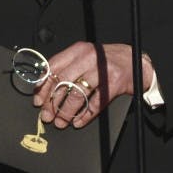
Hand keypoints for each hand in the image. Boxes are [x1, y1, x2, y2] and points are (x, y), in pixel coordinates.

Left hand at [33, 42, 153, 129]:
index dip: (43, 85)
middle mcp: (89, 58)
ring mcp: (102, 71)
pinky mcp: (113, 84)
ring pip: (77, 94)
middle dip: (52, 102)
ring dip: (66, 112)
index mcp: (78, 50)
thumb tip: (44, 88)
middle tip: (46, 115)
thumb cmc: (106, 61)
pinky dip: (84, 116)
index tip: (38, 100)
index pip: (54, 67)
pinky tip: (77, 122)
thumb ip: (67, 67)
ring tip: (60, 122)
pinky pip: (95, 104)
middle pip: (63, 82)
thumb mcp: (85, 57)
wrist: (134, 61)